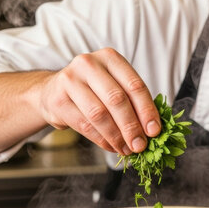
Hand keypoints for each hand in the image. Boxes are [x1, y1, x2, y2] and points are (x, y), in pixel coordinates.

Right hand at [40, 48, 160, 154]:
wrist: (54, 91)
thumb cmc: (94, 90)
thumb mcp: (114, 86)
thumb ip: (133, 102)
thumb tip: (153, 130)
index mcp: (110, 58)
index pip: (134, 85)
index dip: (147, 110)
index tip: (154, 131)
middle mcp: (88, 64)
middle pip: (117, 100)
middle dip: (131, 127)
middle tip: (140, 145)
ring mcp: (70, 80)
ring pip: (99, 114)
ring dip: (116, 137)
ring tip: (127, 149)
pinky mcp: (58, 100)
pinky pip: (85, 125)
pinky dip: (102, 140)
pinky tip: (111, 147)